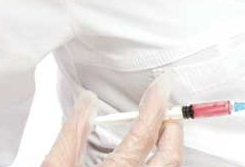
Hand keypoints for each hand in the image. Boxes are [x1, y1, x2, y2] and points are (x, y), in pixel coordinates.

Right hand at [42, 76, 182, 166]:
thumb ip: (72, 134)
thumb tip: (87, 100)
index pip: (145, 134)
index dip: (156, 105)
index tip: (162, 86)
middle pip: (170, 157)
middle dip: (173, 127)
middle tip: (166, 107)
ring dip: (168, 145)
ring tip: (159, 126)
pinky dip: (158, 160)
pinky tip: (148, 151)